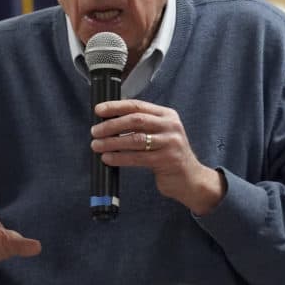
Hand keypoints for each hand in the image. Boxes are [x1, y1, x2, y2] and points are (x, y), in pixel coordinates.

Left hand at [90, 99, 225, 215]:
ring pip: (135, 139)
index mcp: (166, 115)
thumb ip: (141, 126)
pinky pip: (138, 157)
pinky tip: (108, 158)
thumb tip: (108, 122)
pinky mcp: (167, 160)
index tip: (98, 110)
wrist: (190, 178)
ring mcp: (170, 142)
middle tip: (95, 131)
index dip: (116, 107)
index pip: (137, 106)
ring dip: (112, 142)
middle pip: (135, 120)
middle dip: (111, 125)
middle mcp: (170, 126)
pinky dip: (120, 157)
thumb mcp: (159, 134)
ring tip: (96, 145)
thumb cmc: (168, 155)